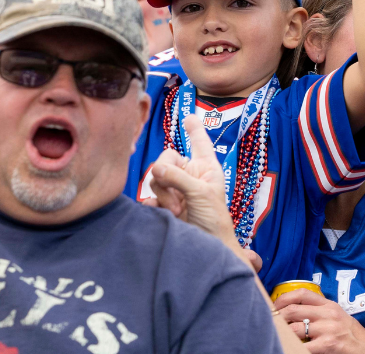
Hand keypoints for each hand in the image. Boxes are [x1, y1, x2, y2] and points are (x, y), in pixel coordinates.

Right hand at [148, 115, 240, 253]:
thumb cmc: (214, 220)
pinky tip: (163, 213)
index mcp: (205, 168)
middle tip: (178, 200)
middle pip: (167, 159)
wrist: (206, 248)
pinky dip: (154, 204)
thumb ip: (178, 178)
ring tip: (177, 211)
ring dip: (164, 195)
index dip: (194, 130)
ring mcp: (176, 189)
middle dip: (168, 178)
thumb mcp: (201, 194)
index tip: (189, 117)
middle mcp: (189, 175)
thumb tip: (156, 168)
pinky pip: (150, 196)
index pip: (199, 143)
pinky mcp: (164, 205)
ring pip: (156, 178)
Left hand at [274, 288, 364, 353]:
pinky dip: (294, 348)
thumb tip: (292, 311)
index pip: (301, 293)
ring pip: (295, 328)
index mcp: (329, 304)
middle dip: (278, 317)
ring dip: (284, 334)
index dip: (283, 298)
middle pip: (293, 310)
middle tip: (271, 323)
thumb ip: (318, 311)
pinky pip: (304, 347)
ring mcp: (328, 329)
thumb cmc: (351, 334)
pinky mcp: (329, 344)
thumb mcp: (336, 315)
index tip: (273, 305)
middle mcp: (328, 313)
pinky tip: (290, 348)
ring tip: (279, 336)